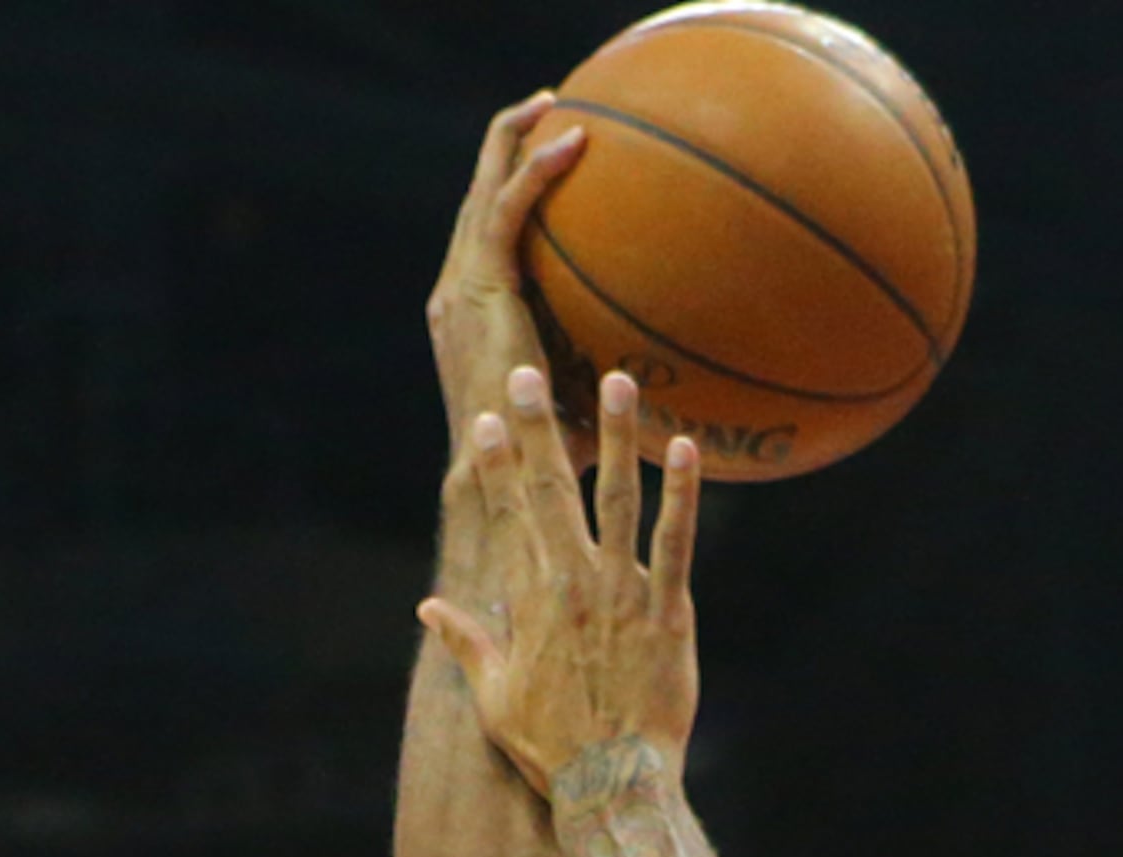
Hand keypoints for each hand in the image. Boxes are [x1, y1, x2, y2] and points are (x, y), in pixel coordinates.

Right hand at [418, 366, 700, 792]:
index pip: (507, 516)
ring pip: (615, 500)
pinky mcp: (668, 612)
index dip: (498, 464)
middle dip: (538, 428)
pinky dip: (681, 494)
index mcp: (529, 599)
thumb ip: (465, 643)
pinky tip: (684, 448)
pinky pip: (675, 542)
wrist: (612, 783)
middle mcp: (571, 584)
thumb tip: (429, 608)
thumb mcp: (494, 696)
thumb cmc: (553, 748)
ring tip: (616, 380)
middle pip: (550, 491)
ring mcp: (621, 593)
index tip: (490, 420)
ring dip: (614, 437)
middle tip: (527, 372)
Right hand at [430, 93, 592, 472]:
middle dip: (507, 146)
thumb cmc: (546, 467)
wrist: (502, 485)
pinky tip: (572, 143)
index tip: (550, 165)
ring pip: (483, 188)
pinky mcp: (479, 289)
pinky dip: (535, 172)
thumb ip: (606, 388)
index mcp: (469, 315)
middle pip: (476, 197)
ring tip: (554, 105)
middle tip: (551, 111)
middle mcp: (456, 293)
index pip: (484, 236)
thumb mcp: (578, 412)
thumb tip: (667, 396)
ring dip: (515, 139)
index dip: (509, 192)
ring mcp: (461, 287)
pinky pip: (506, 211)